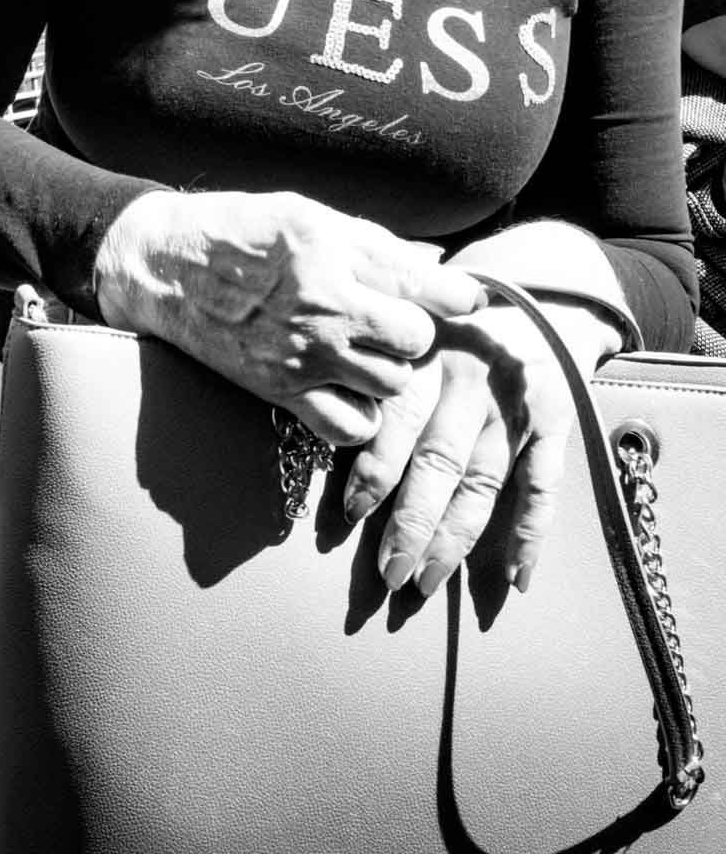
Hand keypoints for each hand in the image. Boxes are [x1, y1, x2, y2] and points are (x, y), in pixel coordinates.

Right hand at [93, 189, 484, 445]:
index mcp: (331, 249)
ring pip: (391, 385)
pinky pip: (351, 425)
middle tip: (396, 323)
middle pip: (415, 341)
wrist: (162, 266)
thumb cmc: (238, 229)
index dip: (459, 296)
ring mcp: (301, 352)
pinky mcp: (279, 390)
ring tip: (368, 352)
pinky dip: (359, 413)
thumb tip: (435, 266)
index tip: (470, 300)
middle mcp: (322, 303)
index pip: (421, 283)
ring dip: (390, 372)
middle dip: (416, 333)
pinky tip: (346, 386)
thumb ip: (373, 243)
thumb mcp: (308, 214)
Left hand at [342, 295, 620, 595]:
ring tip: (426, 581)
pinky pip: (544, 487)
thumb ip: (375, 371)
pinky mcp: (555, 425)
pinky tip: (514, 576)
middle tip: (388, 572)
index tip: (352, 514)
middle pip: (440, 461)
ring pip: (485, 482)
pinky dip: (532, 533)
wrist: (539, 302)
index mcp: (428, 354)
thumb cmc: (450, 328)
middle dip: (413, 522)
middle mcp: (473, 381)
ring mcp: (517, 406)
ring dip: (456, 537)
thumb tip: (327, 426)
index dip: (375, 468)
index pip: (399, 418)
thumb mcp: (410, 327)